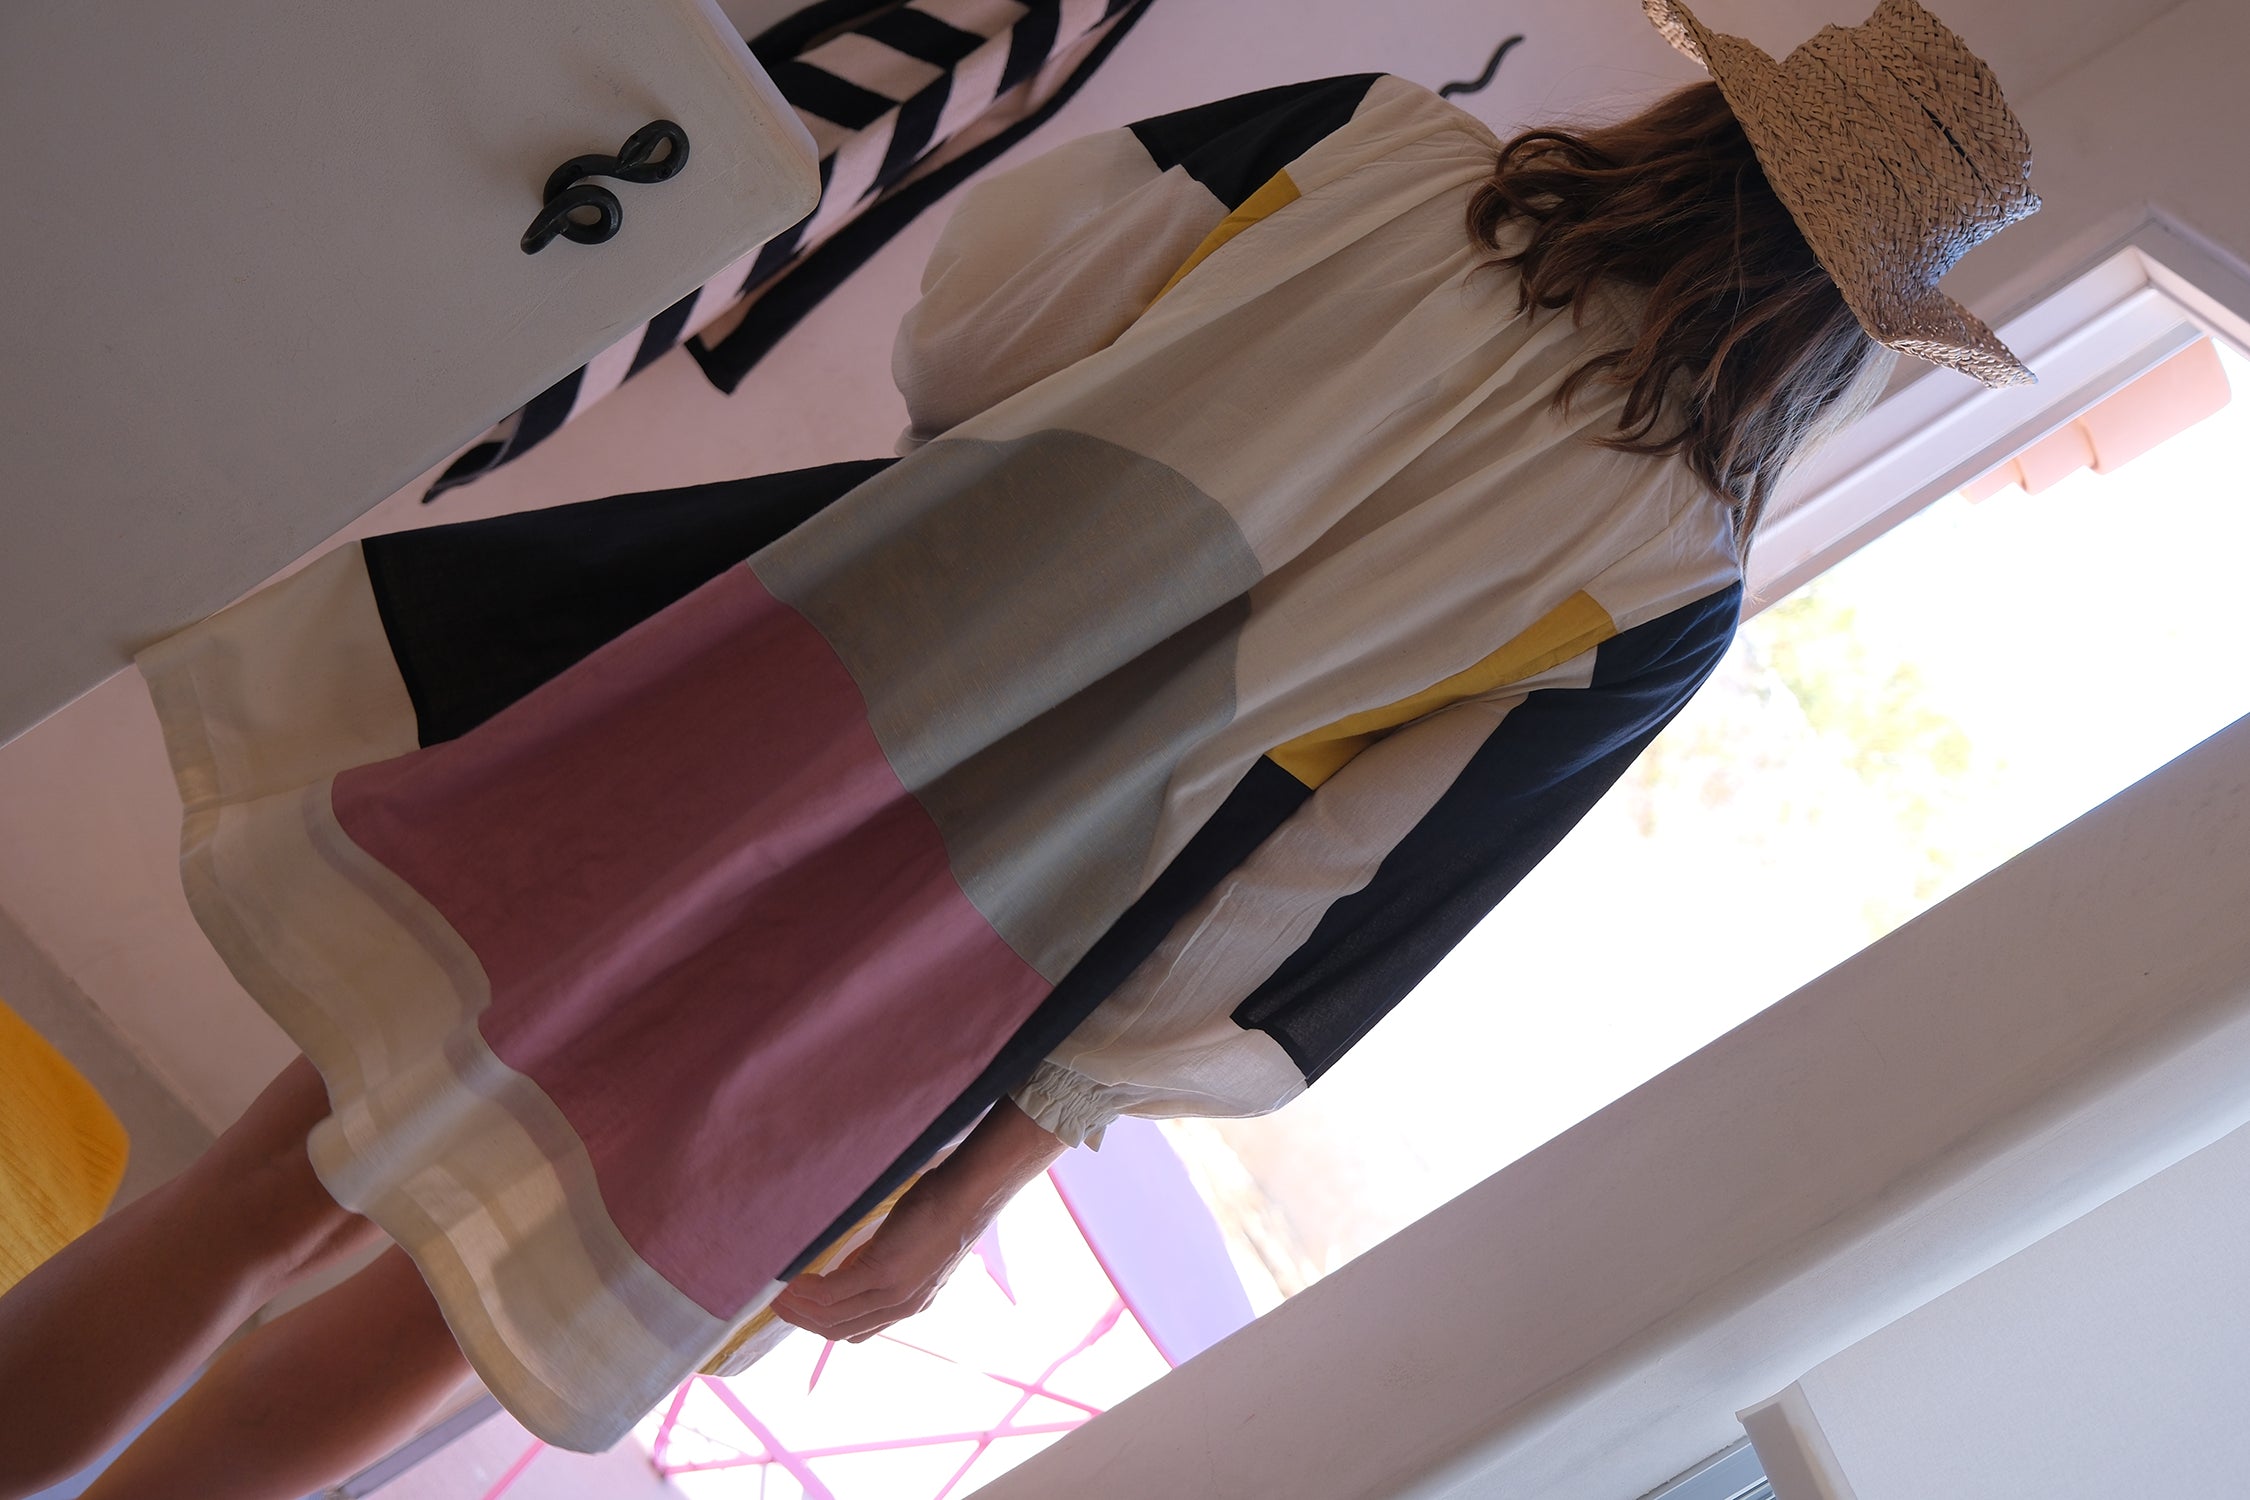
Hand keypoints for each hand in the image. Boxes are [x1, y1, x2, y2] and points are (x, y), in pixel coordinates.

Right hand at [771, 1097, 1067, 1342]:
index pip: (857, 1330)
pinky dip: (806, 1291)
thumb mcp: (910, 1247)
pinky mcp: (885, 1272)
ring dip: (799, 1309)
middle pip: (839, 1331)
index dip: (823, 1326)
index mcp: (910, 1304)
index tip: (799, 1311)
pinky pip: (832, 1293)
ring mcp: (894, 1292)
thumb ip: (880, 1263)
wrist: (968, 1194)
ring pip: (832, 1316)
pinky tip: (792, 1280)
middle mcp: (902, 1306)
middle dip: (803, 1322)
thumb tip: (843, 1266)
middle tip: (777, 1306)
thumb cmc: (941, 1208)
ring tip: (776, 1294)